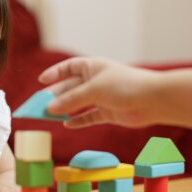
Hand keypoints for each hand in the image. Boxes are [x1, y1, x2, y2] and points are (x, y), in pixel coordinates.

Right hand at [38, 57, 159, 128]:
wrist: (153, 100)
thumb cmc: (125, 85)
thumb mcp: (94, 90)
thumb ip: (71, 99)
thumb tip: (50, 109)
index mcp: (93, 67)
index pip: (69, 67)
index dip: (55, 73)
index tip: (41, 81)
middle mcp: (96, 81)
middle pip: (70, 88)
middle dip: (55, 96)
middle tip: (38, 105)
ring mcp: (102, 97)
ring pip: (77, 103)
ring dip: (64, 109)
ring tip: (48, 116)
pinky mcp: (108, 112)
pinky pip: (88, 117)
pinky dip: (78, 121)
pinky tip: (67, 124)